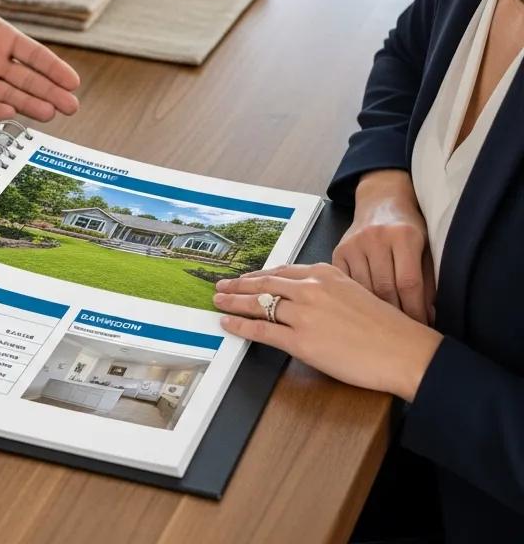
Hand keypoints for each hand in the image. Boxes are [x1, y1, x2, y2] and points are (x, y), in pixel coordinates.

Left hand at [0, 0, 80, 121]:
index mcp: (0, 37)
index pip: (34, 55)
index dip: (53, 68)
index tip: (72, 81)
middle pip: (28, 80)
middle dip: (50, 93)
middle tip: (71, 105)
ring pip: (8, 95)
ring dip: (28, 105)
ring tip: (49, 113)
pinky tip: (8, 113)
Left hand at [213, 263, 442, 400]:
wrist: (405, 351)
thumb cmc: (388, 328)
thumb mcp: (356, 292)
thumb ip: (329, 290)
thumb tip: (308, 297)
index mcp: (325, 274)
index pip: (282, 271)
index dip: (260, 275)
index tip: (247, 277)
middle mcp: (310, 288)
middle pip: (265, 283)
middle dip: (239, 285)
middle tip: (222, 286)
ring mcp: (303, 314)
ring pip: (258, 304)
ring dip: (234, 303)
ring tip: (219, 302)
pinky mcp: (301, 340)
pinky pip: (262, 331)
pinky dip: (241, 326)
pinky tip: (229, 324)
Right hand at [333, 169, 434, 323]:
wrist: (380, 201)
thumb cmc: (408, 228)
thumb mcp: (425, 247)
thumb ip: (427, 280)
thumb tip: (428, 316)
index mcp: (404, 236)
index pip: (409, 284)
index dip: (417, 311)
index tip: (422, 328)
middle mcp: (376, 237)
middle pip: (385, 289)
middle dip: (397, 315)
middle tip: (405, 332)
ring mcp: (354, 243)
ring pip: (363, 288)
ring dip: (375, 310)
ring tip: (386, 325)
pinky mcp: (338, 250)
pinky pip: (345, 283)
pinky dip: (356, 299)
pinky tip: (364, 309)